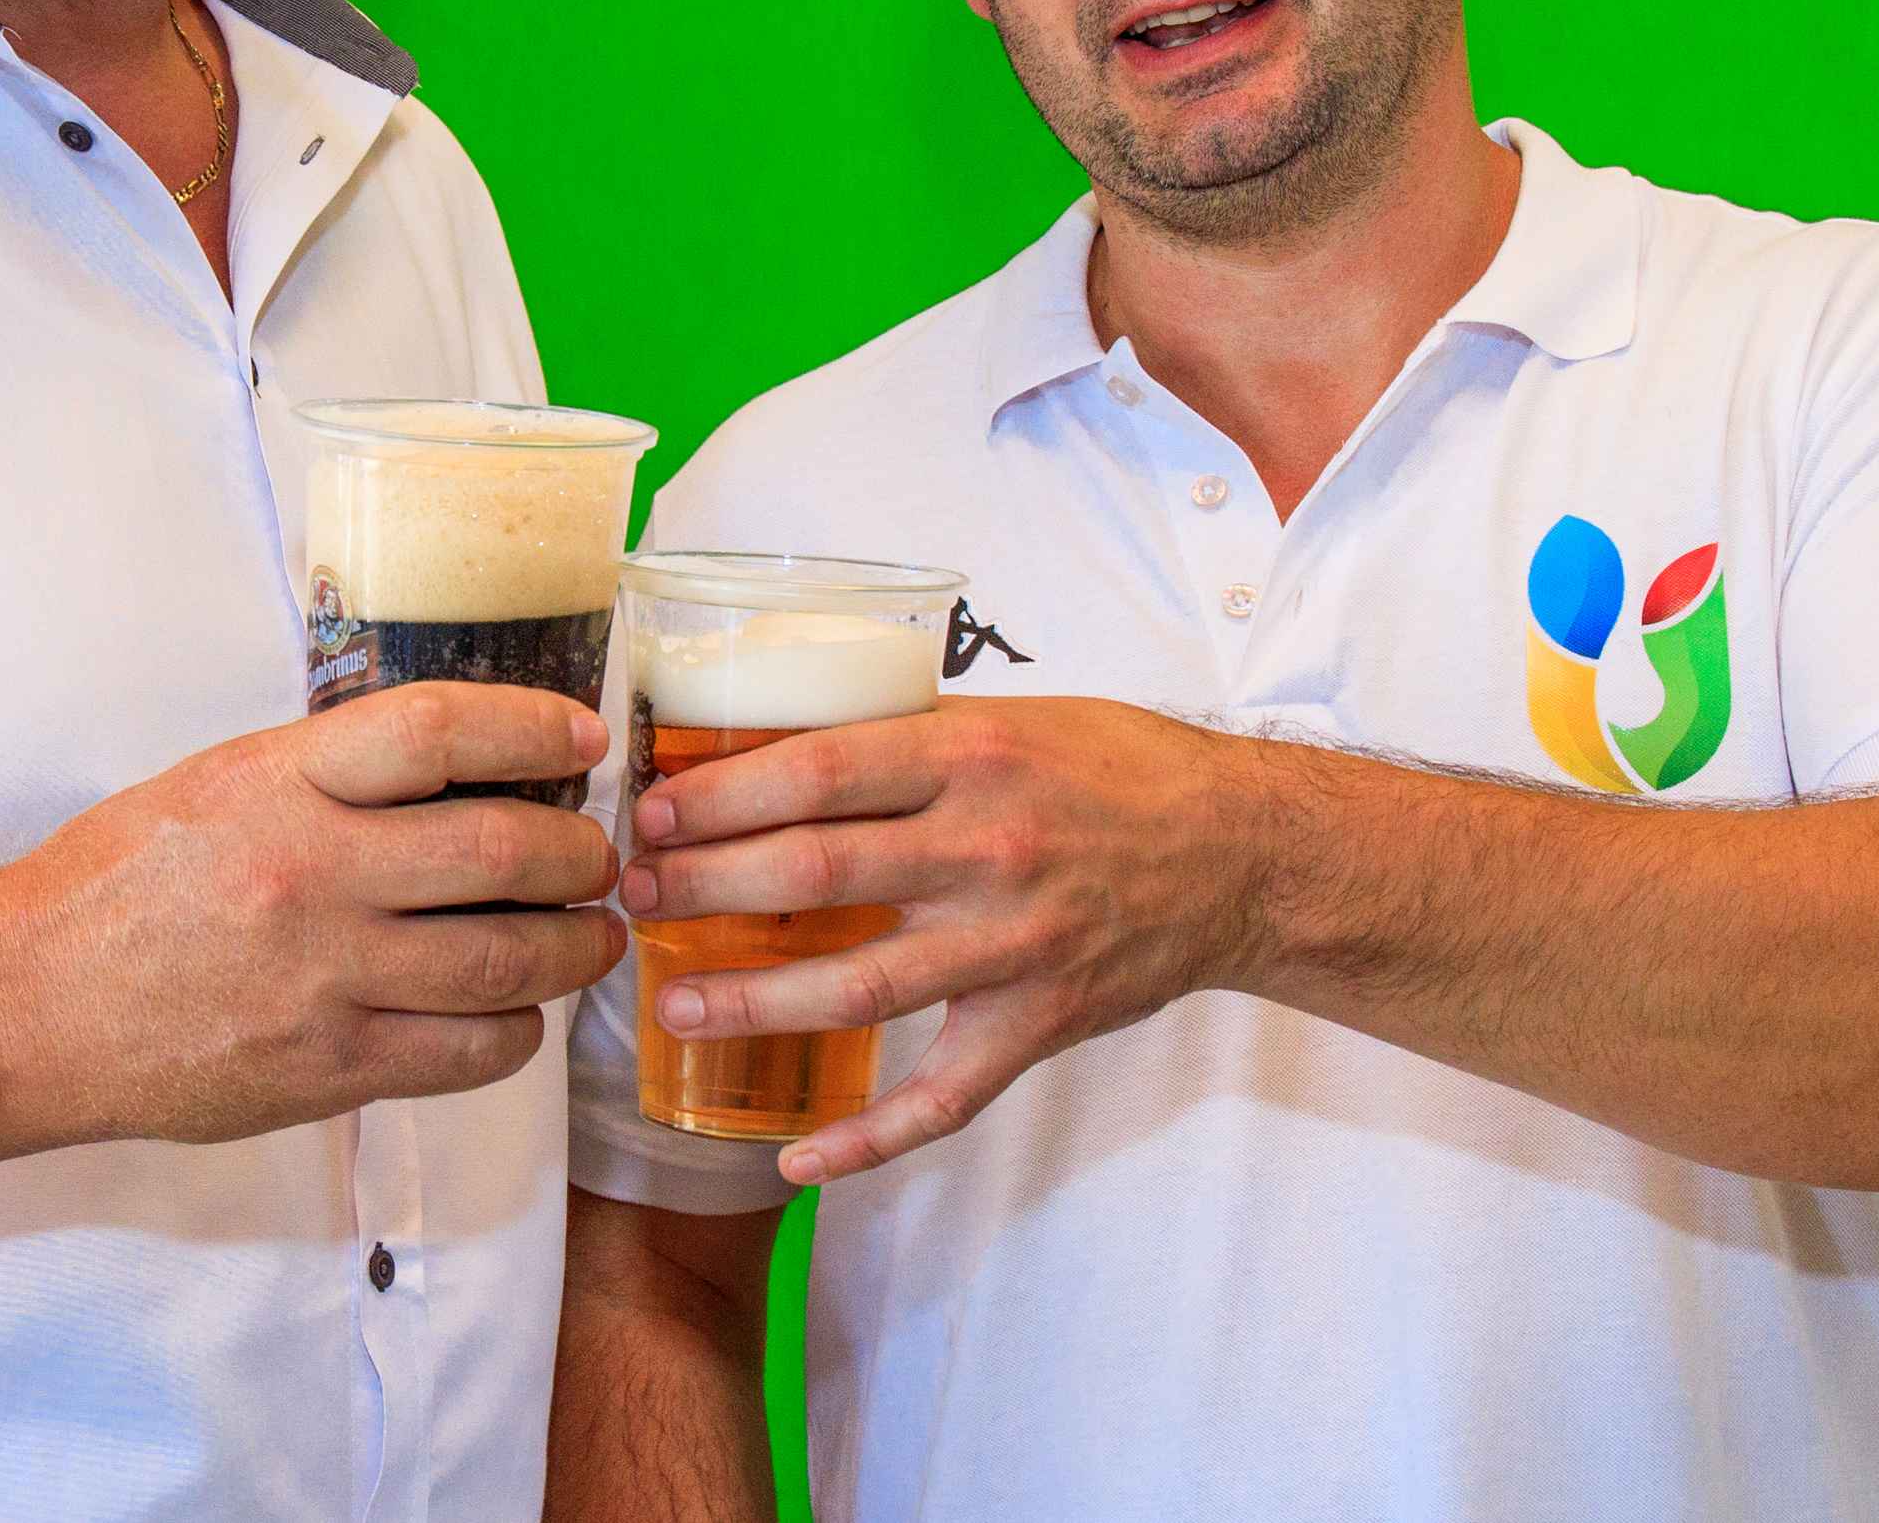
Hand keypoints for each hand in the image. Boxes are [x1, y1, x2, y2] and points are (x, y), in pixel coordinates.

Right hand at [0, 682, 626, 1149]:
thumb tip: (458, 768)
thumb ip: (328, 775)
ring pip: (507, 961)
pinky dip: (516, 1029)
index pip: (439, 730)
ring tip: (592, 936)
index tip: (581, 738)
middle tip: (598, 857)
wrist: (26, 1008)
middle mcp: (310, 874)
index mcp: (279, 783)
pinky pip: (468, 1050)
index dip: (533, 727)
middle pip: (502, 852)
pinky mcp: (327, 1069)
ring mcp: (323, 979)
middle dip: (580, 853)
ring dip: (575, 948)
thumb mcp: (217, 784)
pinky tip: (515, 1012)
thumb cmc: (117, 885)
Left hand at [621, 696, 1266, 1183]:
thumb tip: (781, 742)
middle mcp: (987, 849)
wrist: (1242, 854)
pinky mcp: (1039, 1023)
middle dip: (706, 887)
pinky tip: (795, 1160)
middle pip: (815, 874)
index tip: (653, 813)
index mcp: (970, 757)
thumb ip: (907, 736)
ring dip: (753, 1002)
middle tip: (637, 897)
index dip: (720, 796)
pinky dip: (867, 1139)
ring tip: (675, 1007)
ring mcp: (1013, 946)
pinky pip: (942, 1099)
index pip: (816, 772)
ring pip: (858, 989)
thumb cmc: (1120, 770)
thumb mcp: (1013, 718)